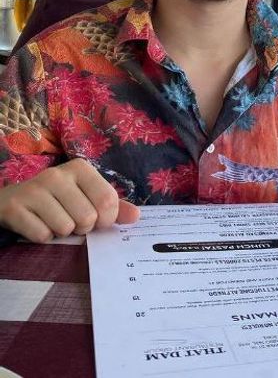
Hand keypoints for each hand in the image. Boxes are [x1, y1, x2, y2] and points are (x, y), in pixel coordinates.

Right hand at [0, 159, 140, 242]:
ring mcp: (34, 190)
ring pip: (65, 228)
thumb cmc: (58, 199)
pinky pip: (42, 235)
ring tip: (53, 220)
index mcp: (80, 168)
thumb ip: (113, 206)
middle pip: (87, 217)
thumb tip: (136, 216)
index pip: (108, 200)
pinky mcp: (15, 207)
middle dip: (83, 228)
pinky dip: (43, 237)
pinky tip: (37, 224)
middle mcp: (57, 175)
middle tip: (71, 220)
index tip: (97, 219)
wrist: (13, 200)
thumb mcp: (87, 195)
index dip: (107, 219)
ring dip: (62, 233)